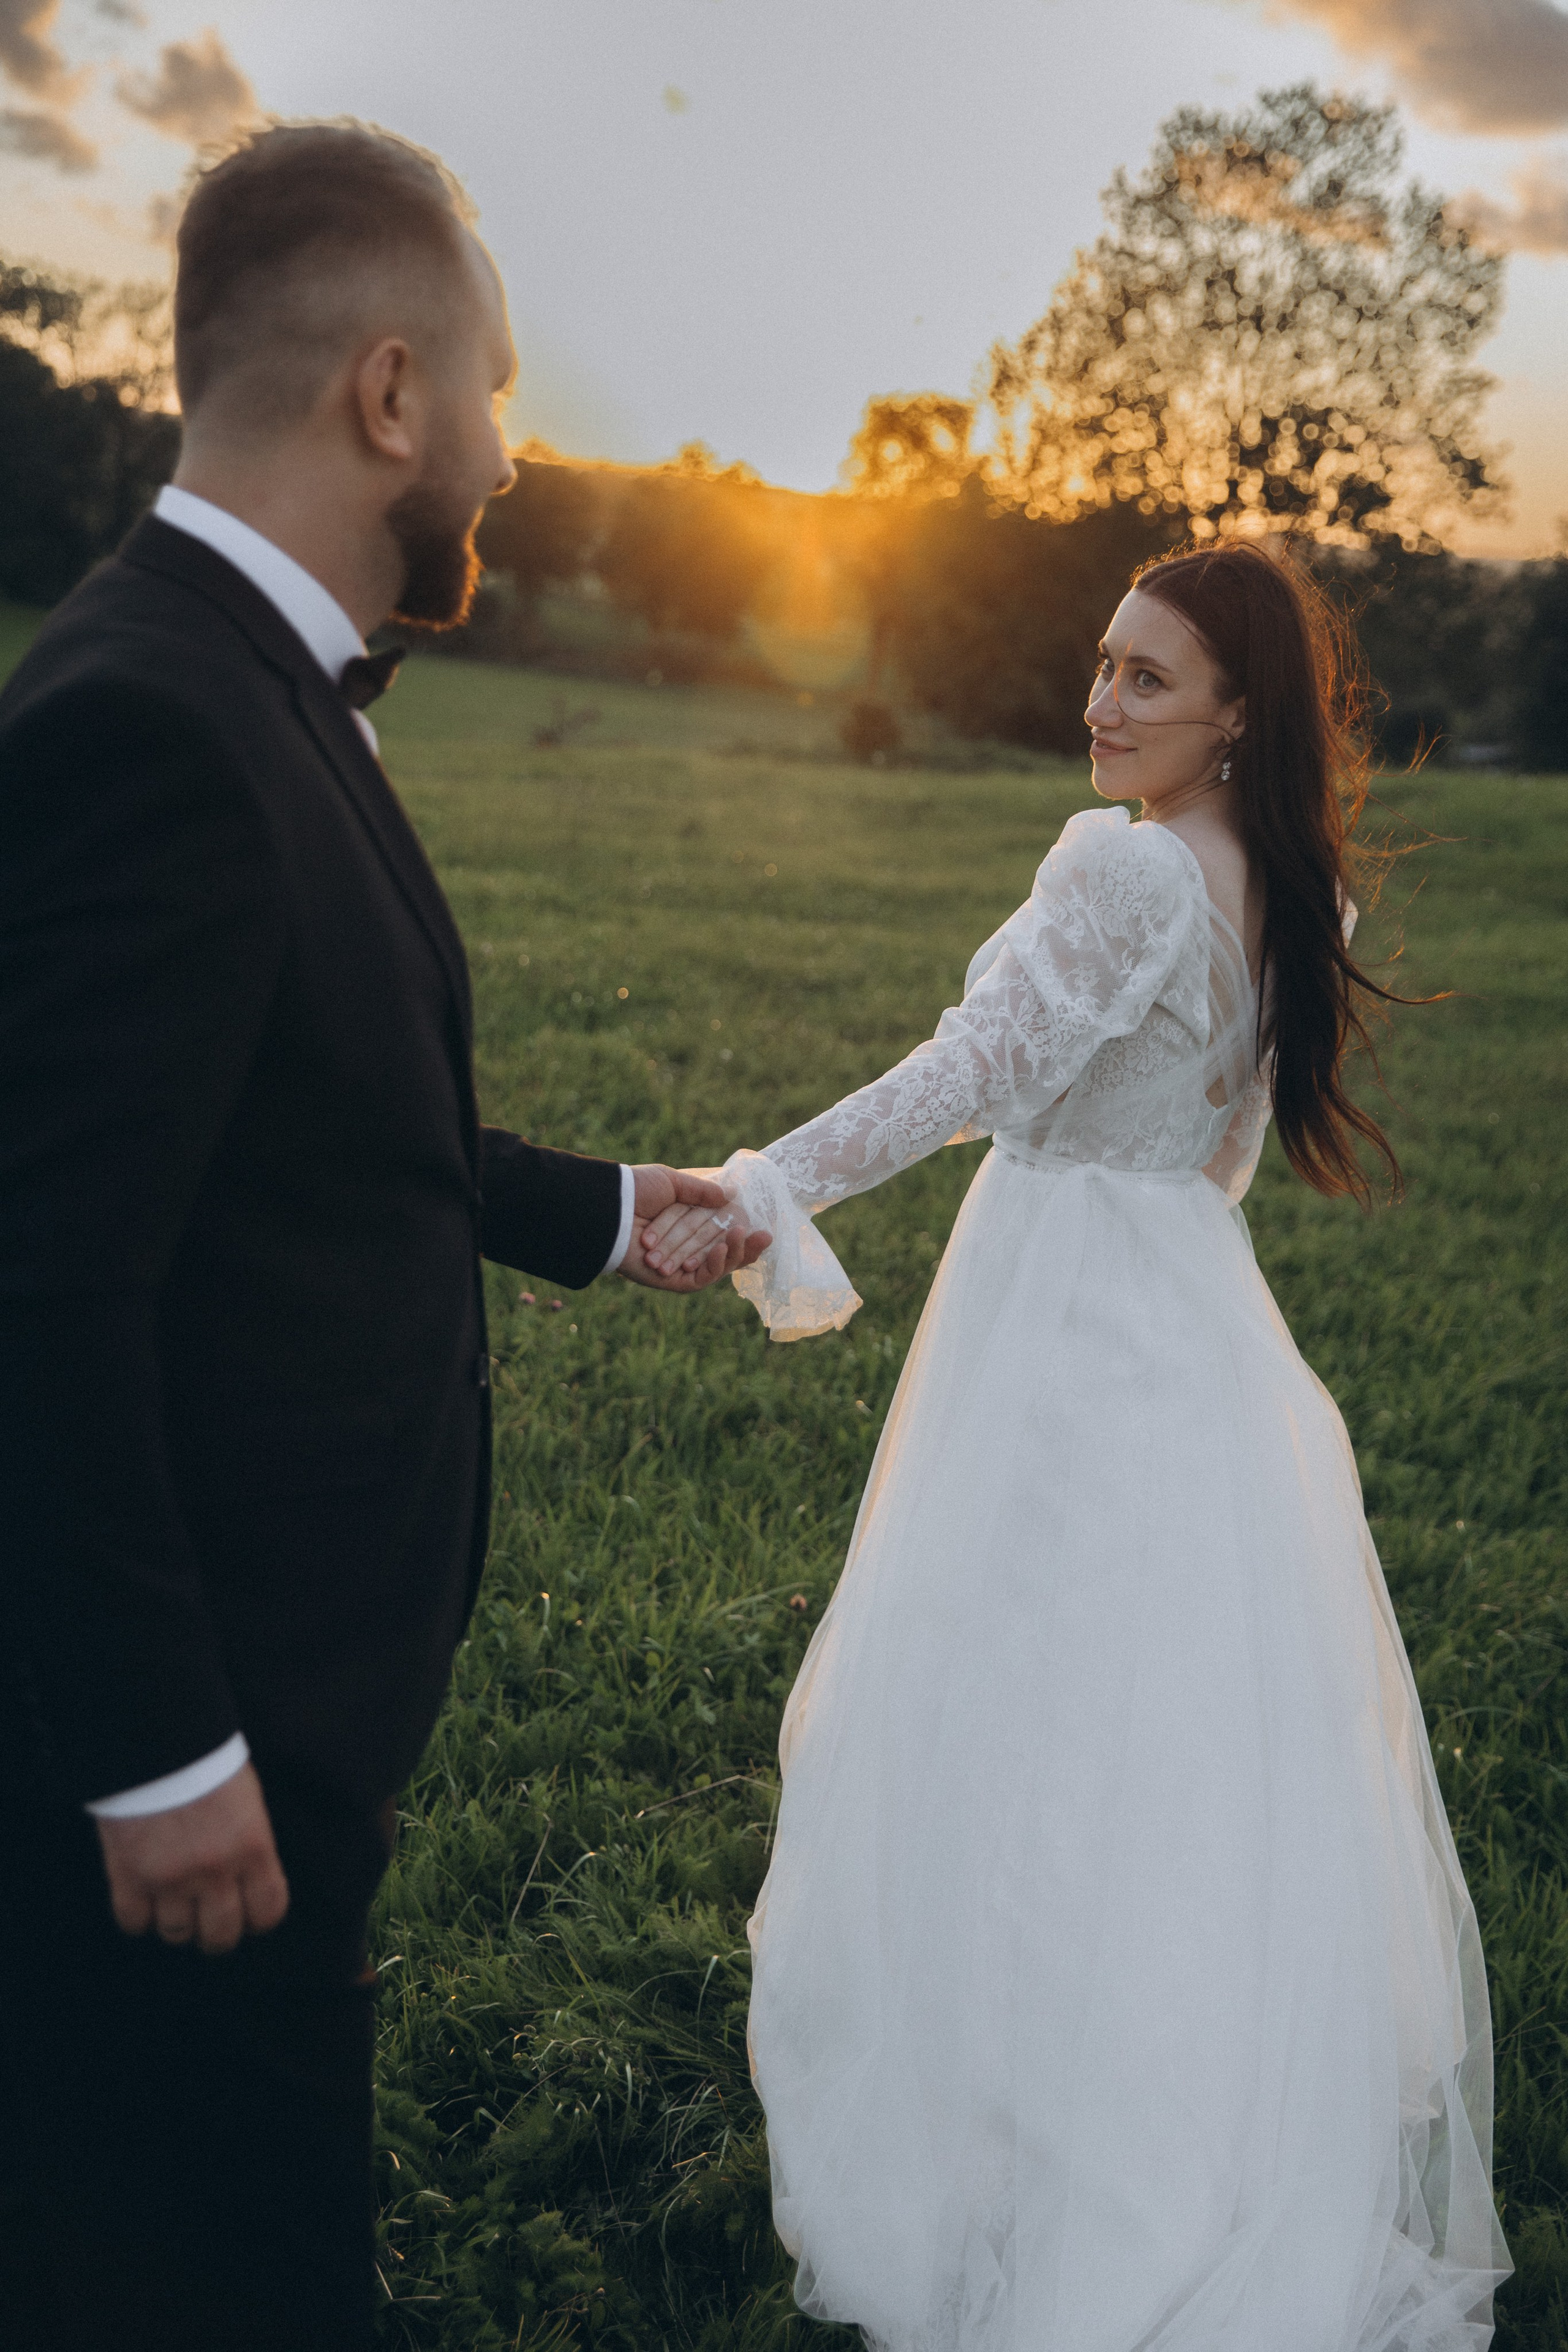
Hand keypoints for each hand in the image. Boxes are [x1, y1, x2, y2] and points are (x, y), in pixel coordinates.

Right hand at [95, 1760, 289, 1956]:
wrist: (156, 1739)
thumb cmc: (207, 1761)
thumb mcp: (247, 1799)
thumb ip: (250, 1844)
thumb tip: (250, 1880)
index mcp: (253, 1847)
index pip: (268, 1912)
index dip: (258, 1918)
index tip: (250, 1915)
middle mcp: (215, 1871)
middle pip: (221, 1936)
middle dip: (217, 1933)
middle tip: (209, 1919)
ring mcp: (169, 1878)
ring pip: (177, 1933)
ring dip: (177, 1923)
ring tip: (174, 1903)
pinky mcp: (128, 1876)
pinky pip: (134, 1922)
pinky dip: (138, 1916)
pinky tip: (143, 1897)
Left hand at [618, 1164, 770, 1292]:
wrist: (608, 1210)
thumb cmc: (635, 1191)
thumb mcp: (672, 1181)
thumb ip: (701, 1190)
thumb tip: (732, 1194)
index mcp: (686, 1223)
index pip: (723, 1232)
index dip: (745, 1232)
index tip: (765, 1225)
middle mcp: (686, 1246)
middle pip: (726, 1251)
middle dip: (746, 1244)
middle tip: (765, 1233)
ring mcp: (681, 1265)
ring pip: (718, 1267)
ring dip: (734, 1253)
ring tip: (741, 1234)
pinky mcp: (673, 1281)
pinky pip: (701, 1279)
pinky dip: (714, 1267)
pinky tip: (719, 1251)